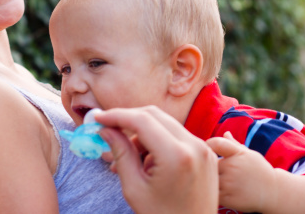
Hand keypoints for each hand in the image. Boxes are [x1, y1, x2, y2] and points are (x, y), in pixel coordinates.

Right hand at [95, 106, 217, 213]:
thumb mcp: (135, 188)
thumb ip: (120, 153)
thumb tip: (104, 129)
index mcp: (176, 156)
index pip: (141, 120)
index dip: (116, 116)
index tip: (98, 118)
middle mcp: (194, 146)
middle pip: (153, 115)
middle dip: (127, 119)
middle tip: (108, 129)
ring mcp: (203, 148)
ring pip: (165, 123)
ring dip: (142, 131)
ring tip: (126, 155)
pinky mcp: (206, 152)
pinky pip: (176, 135)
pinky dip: (157, 139)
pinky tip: (145, 159)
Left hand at [206, 131, 277, 212]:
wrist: (274, 192)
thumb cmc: (259, 171)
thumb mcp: (249, 155)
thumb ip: (234, 145)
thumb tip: (225, 133)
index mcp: (238, 153)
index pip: (217, 143)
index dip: (208, 144)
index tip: (208, 149)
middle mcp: (233, 167)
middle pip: (210, 163)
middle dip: (211, 165)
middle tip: (217, 169)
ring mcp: (230, 183)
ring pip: (210, 178)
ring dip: (211, 179)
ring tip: (219, 180)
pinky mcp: (228, 198)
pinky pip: (212, 192)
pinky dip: (213, 191)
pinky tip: (222, 190)